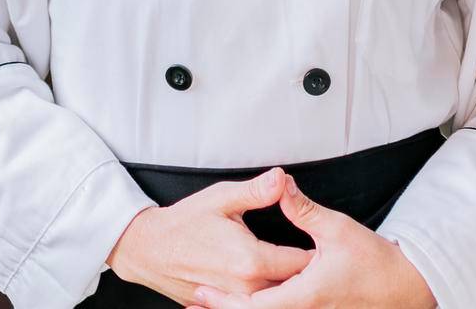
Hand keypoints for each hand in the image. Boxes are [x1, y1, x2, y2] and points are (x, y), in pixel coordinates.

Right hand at [105, 166, 312, 303]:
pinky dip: (265, 295)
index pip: (300, 263)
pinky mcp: (221, 305)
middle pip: (290, 286)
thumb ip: (257, 191)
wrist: (149, 249)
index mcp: (250, 261)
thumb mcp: (222, 198)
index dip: (317, 254)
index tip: (326, 244)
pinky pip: (253, 304)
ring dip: (286, 285)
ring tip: (297, 271)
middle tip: (318, 259)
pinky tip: (271, 283)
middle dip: (305, 273)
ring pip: (273, 299)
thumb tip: (281, 179)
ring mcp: (232, 300)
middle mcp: (244, 288)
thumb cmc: (184, 223)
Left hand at [189, 173, 435, 308]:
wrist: (402, 288)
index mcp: (302, 294)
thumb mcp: (337, 229)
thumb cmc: (374, 263)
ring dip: (240, 308)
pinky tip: (252, 300)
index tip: (200, 291)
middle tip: (195, 300)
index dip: (223, 300)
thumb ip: (303, 208)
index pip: (252, 305)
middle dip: (223, 308)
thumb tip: (280, 184)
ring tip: (210, 303)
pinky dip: (260, 307)